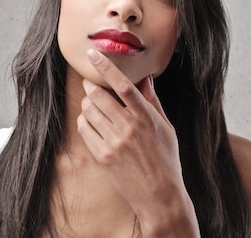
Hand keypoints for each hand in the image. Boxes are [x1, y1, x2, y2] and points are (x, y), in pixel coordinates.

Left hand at [77, 49, 199, 236]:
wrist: (160, 196)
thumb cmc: (166, 160)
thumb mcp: (166, 128)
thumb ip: (152, 102)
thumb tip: (145, 78)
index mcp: (146, 117)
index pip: (123, 85)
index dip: (106, 67)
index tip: (93, 53)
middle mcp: (129, 127)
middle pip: (99, 95)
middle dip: (91, 86)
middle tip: (92, 85)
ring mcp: (114, 142)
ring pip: (88, 110)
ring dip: (88, 104)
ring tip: (95, 107)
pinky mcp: (103, 156)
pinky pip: (84, 129)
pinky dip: (84, 121)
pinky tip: (92, 123)